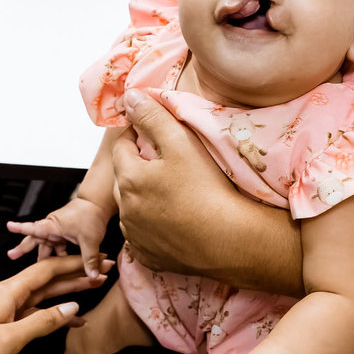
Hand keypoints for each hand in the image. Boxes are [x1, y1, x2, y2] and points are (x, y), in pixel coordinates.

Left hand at [0, 255, 110, 353]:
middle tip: (104, 271)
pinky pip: (35, 313)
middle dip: (76, 274)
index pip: (46, 270)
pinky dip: (55, 314)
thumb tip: (73, 308)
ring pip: (43, 295)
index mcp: (4, 293)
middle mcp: (4, 297)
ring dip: (68, 291)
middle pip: (46, 279)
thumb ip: (43, 321)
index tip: (99, 261)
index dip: (74, 264)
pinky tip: (72, 320)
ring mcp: (3, 312)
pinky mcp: (3, 327)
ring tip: (95, 287)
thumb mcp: (10, 340)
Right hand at [6, 198, 110, 276]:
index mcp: (53, 226)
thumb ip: (90, 260)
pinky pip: (57, 245)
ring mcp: (58, 230)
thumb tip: (92, 275)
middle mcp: (52, 227)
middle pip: (34, 239)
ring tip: (37, 268)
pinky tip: (59, 264)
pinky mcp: (64, 232)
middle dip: (23, 247)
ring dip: (43, 256)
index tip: (9, 226)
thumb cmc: (91, 214)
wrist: (98, 203)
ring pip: (46, 245)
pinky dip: (57, 254)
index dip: (20, 228)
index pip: (32, 228)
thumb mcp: (90, 240)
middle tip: (12, 255)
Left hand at [112, 90, 247, 274]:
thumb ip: (153, 116)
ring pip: (133, 208)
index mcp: (128, 178)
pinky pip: (144, 237)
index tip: (156, 135)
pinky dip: (153, 227)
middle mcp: (125, 210)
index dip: (138, 136)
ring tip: (174, 193)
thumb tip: (130, 96)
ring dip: (144, 199)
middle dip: (139, 167)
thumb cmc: (208, 189)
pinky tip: (175, 221)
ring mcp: (136, 237)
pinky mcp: (149, 257)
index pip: (122, 146)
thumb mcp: (182, 142)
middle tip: (169, 164)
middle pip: (124, 178)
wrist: (231, 241)